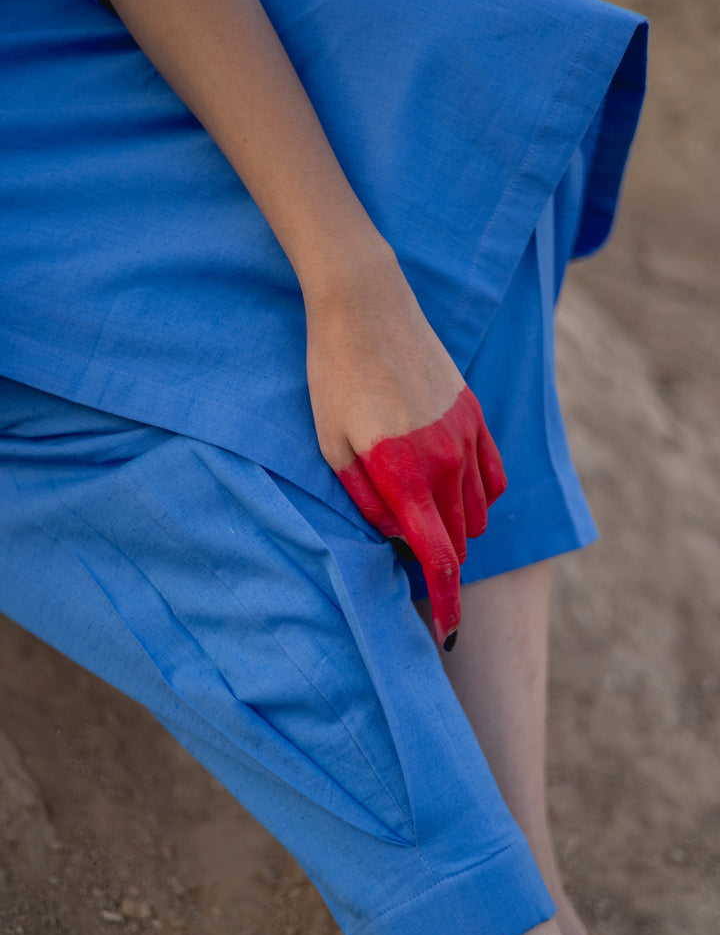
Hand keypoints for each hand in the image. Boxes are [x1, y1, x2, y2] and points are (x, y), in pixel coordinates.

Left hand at [305, 247, 506, 647]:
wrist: (365, 302)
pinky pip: (493, 477)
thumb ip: (368, 501)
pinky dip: (478, 497)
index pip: (439, 558)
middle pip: (459, 541)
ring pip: (478, 512)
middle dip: (440, 563)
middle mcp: (445, 460)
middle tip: (410, 561)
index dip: (446, 601)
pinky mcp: (475, 414)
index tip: (447, 632)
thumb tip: (400, 537)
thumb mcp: (331, 446)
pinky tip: (451, 492)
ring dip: (455, 529)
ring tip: (419, 516)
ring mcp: (466, 436)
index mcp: (404, 474)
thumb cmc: (333, 376)